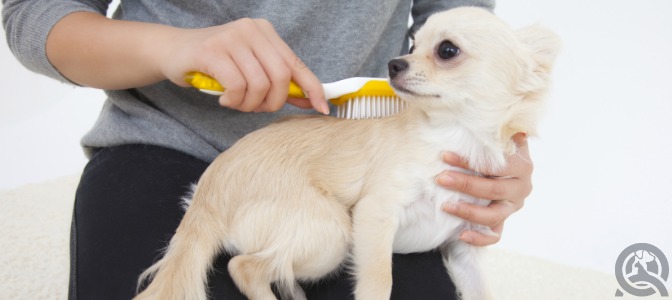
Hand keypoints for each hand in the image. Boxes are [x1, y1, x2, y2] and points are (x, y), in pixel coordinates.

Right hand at [160, 18, 328, 113]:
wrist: (172, 52)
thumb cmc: (215, 64)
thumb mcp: (250, 68)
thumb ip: (277, 81)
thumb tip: (309, 99)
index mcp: (266, 32)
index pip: (297, 64)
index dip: (313, 88)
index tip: (323, 108)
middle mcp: (252, 30)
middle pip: (281, 77)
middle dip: (273, 102)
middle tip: (256, 108)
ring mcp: (231, 38)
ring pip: (259, 84)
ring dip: (249, 105)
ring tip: (237, 103)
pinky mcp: (212, 50)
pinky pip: (237, 85)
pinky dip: (233, 100)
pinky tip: (225, 99)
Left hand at [436, 133, 532, 245]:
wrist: (495, 169)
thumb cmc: (488, 150)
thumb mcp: (492, 138)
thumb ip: (492, 130)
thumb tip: (491, 110)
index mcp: (522, 164)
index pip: (497, 164)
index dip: (470, 161)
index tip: (444, 156)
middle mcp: (521, 187)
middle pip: (494, 190)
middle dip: (465, 185)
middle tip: (440, 179)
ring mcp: (512, 207)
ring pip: (493, 216)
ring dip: (468, 212)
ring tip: (445, 206)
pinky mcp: (503, 223)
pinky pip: (495, 236)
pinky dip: (479, 238)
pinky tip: (461, 235)